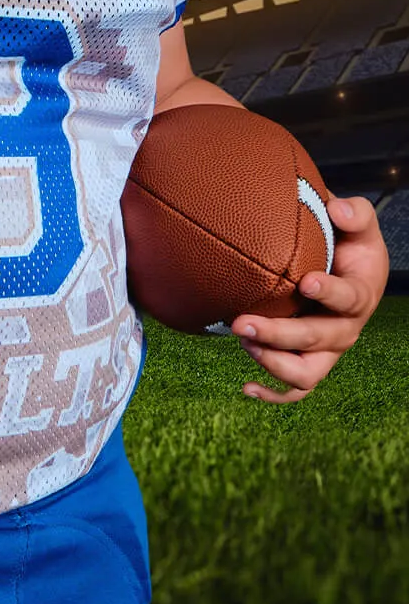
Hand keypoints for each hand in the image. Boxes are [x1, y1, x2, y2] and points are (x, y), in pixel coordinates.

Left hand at [233, 194, 388, 403]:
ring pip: (306, 373)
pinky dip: (273, 394)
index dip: (329, 292)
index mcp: (361, 293)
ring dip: (272, 361)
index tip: (305, 281)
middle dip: (279, 334)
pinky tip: (246, 388)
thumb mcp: (359, 222)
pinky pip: (296, 390)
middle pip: (316, 340)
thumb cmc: (350, 244)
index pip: (348, 298)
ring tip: (242, 338)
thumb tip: (337, 209)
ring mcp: (328, 350)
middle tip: (242, 321)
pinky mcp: (312, 362)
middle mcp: (346, 328)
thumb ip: (354, 213)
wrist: (348, 269)